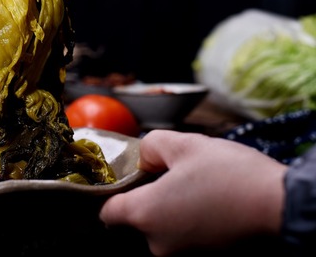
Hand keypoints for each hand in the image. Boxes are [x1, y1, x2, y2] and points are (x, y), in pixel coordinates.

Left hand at [100, 130, 286, 255]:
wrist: (281, 206)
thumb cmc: (229, 175)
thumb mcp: (185, 144)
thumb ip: (151, 146)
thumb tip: (143, 156)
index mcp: (144, 214)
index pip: (107, 212)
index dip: (113, 192)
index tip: (127, 178)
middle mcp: (158, 242)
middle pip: (137, 219)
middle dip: (148, 196)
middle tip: (170, 173)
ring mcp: (183, 255)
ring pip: (163, 227)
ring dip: (171, 207)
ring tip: (196, 185)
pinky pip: (186, 236)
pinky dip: (191, 220)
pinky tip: (210, 201)